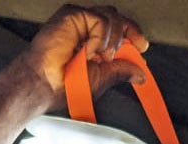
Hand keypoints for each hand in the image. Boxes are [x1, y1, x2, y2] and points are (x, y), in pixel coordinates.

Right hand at [20, 4, 148, 102]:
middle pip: (118, 18)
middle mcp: (86, 29)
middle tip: (131, 48)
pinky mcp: (71, 14)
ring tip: (100, 56)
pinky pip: (99, 19)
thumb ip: (121, 71)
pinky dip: (99, 37)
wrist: (45, 84)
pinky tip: (88, 50)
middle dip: (129, 32)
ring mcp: (79, 20)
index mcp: (93, 42)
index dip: (133, 35)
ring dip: (113, 38)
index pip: (119, 30)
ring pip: (112, 16)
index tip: (142, 46)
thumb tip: (141, 74)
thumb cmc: (64, 85)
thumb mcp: (102, 78)